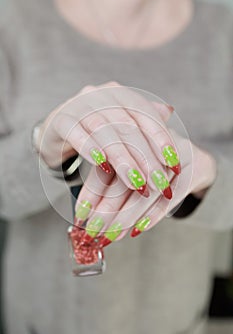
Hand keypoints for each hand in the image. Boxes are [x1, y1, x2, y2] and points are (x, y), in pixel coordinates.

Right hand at [37, 82, 176, 196]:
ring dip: (124, 160)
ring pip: (106, 132)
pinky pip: (77, 134)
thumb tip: (169, 112)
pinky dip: (91, 149)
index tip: (174, 164)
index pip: (146, 115)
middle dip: (146, 157)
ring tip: (137, 184)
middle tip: (159, 183)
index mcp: (120, 93)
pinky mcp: (61, 120)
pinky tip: (103, 166)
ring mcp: (80, 105)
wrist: (58, 128)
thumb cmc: (95, 129)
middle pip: (128, 126)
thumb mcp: (120, 123)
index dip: (162, 139)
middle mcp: (102, 94)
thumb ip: (142, 120)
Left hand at [74, 130, 216, 246]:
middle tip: (92, 232)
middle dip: (105, 212)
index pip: (107, 168)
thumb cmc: (151, 162)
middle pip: (124, 183)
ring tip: (110, 237)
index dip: (91, 194)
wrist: (192, 158)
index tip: (80, 215)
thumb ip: (107, 178)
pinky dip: (151, 217)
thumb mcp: (129, 163)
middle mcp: (151, 147)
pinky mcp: (192, 173)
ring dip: (125, 219)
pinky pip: (168, 200)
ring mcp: (172, 160)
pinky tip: (136, 231)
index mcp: (129, 139)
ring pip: (144, 194)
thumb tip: (83, 212)